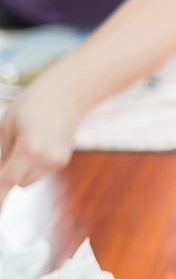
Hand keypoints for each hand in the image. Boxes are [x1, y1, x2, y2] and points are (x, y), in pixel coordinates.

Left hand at [0, 69, 81, 195]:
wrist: (67, 95)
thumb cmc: (32, 104)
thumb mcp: (7, 125)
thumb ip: (0, 152)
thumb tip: (0, 172)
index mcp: (30, 148)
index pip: (7, 180)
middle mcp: (47, 160)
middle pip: (19, 182)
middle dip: (9, 174)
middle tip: (9, 152)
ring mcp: (58, 162)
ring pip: (30, 180)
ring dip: (22, 170)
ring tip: (25, 144)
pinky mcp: (63, 162)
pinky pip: (41, 172)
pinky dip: (34, 165)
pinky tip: (38, 144)